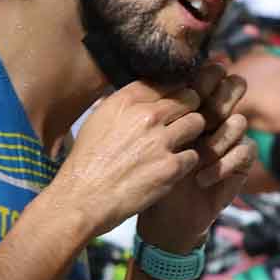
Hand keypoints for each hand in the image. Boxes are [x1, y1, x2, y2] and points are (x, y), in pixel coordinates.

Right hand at [56, 81, 208, 238]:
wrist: (82, 198)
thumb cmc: (86, 162)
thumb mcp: (96, 120)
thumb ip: (121, 104)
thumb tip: (139, 94)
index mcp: (126, 101)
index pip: (166, 81)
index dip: (174, 90)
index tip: (174, 100)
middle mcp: (146, 116)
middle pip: (188, 97)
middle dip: (188, 109)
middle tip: (182, 122)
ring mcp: (160, 141)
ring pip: (197, 122)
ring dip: (191, 133)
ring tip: (180, 144)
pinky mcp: (170, 167)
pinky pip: (194, 155)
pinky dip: (186, 162)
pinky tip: (173, 167)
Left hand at [137, 59, 256, 253]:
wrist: (161, 217)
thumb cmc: (143, 176)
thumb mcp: (137, 142)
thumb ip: (140, 113)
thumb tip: (132, 83)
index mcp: (189, 106)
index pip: (205, 79)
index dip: (203, 76)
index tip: (191, 82)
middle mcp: (213, 118)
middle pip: (232, 91)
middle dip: (221, 96)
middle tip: (207, 107)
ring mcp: (228, 140)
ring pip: (238, 122)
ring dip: (218, 138)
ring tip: (196, 157)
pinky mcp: (238, 164)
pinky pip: (245, 152)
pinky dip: (224, 164)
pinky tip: (201, 179)